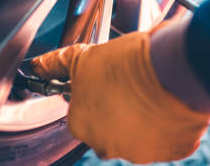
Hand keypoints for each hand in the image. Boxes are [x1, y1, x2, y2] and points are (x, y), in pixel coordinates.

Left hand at [30, 29, 209, 162]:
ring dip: (144, 118)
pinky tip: (171, 102)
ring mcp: (140, 152)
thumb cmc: (129, 62)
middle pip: (109, 127)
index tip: (110, 78)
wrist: (173, 68)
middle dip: (119, 109)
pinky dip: (169, 125)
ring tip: (154, 89)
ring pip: (139, 136)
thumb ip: (58, 64)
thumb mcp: (86, 56)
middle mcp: (106, 145)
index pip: (82, 112)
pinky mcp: (172, 151)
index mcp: (80, 124)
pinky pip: (168, 140)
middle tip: (132, 83)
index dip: (96, 92)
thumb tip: (37, 65)